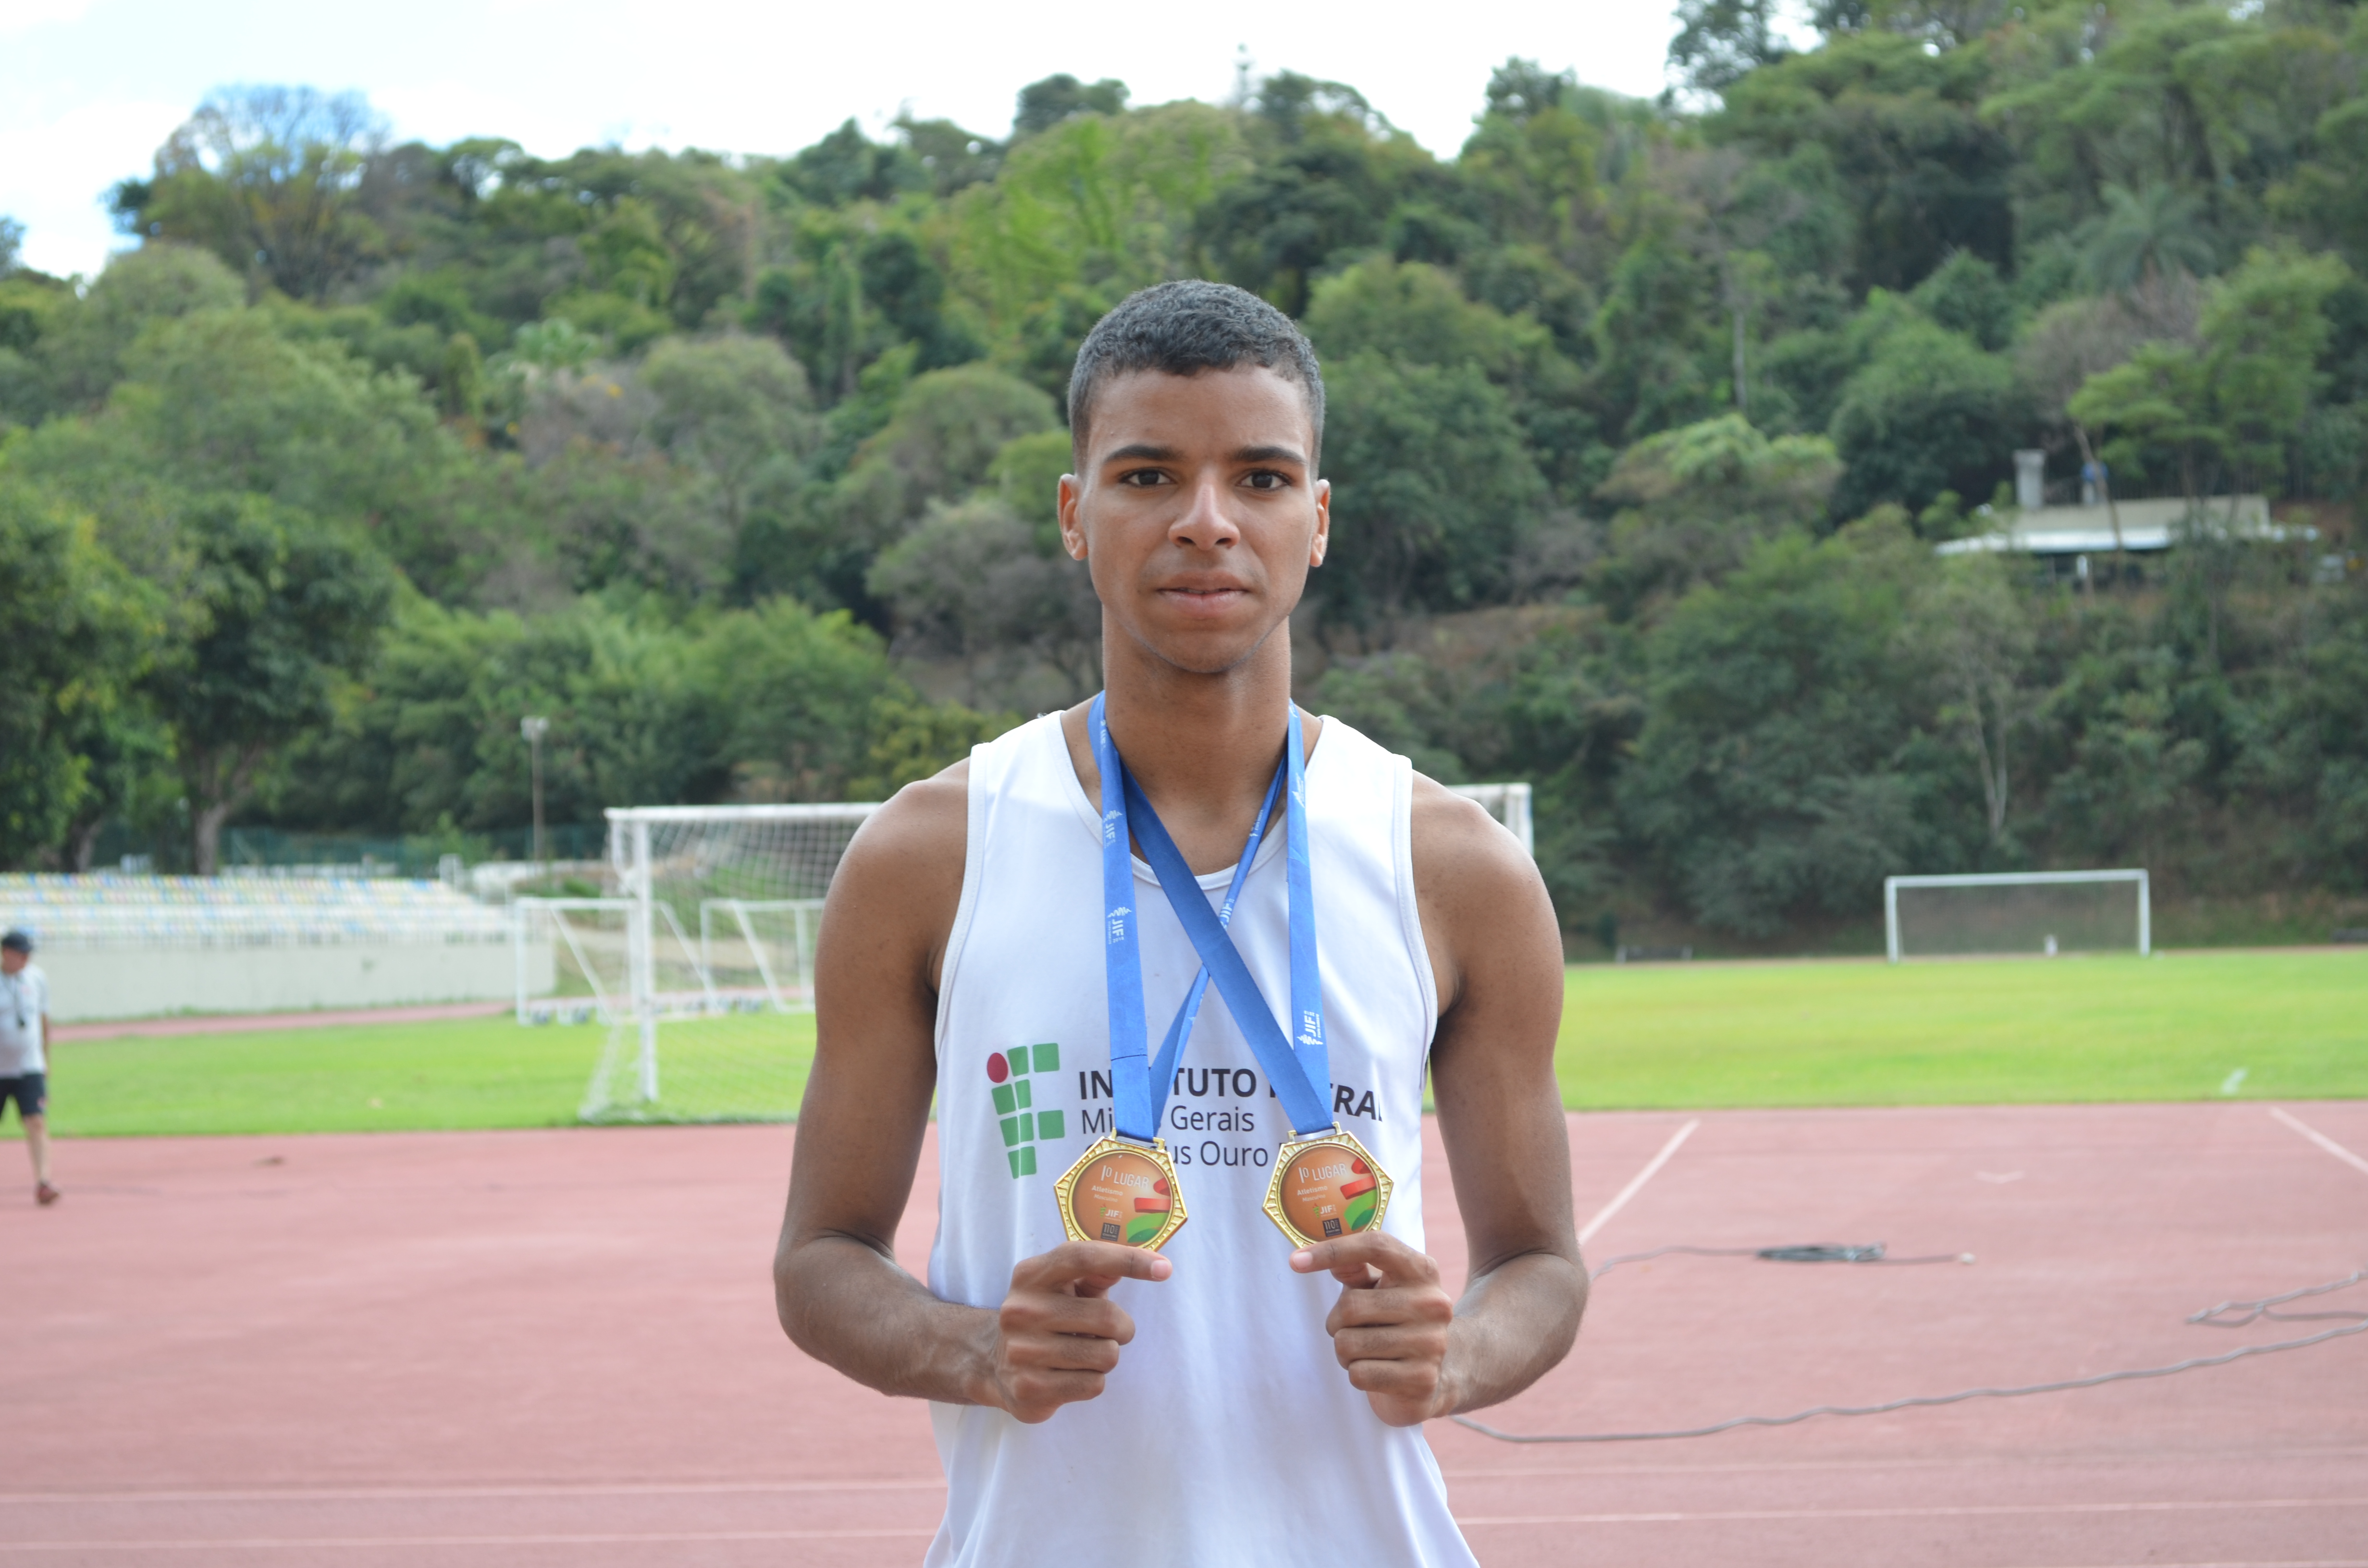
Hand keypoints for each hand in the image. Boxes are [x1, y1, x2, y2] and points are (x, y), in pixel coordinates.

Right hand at [988, 1240, 1172, 1422]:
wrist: (993, 1364)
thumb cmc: (1046, 1316)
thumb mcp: (1062, 1286)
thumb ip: (1097, 1271)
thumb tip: (1139, 1262)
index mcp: (1031, 1275)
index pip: (1084, 1257)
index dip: (1128, 1259)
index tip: (1165, 1268)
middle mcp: (1021, 1310)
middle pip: (1108, 1317)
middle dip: (1121, 1328)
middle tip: (1104, 1332)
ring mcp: (1022, 1351)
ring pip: (1107, 1355)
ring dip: (1106, 1356)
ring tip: (1081, 1353)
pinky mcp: (1030, 1389)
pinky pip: (1095, 1385)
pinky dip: (1093, 1381)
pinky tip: (1070, 1374)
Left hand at [1291, 1231, 1455, 1426]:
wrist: (1434, 1376)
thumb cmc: (1394, 1322)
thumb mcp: (1379, 1289)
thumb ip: (1353, 1269)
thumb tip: (1314, 1254)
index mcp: (1422, 1270)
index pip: (1375, 1246)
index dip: (1332, 1250)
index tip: (1295, 1261)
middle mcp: (1432, 1303)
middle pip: (1351, 1305)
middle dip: (1337, 1322)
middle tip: (1352, 1329)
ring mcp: (1431, 1343)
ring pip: (1348, 1343)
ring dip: (1345, 1351)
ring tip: (1366, 1351)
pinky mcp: (1422, 1379)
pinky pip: (1359, 1374)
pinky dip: (1357, 1374)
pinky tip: (1376, 1371)